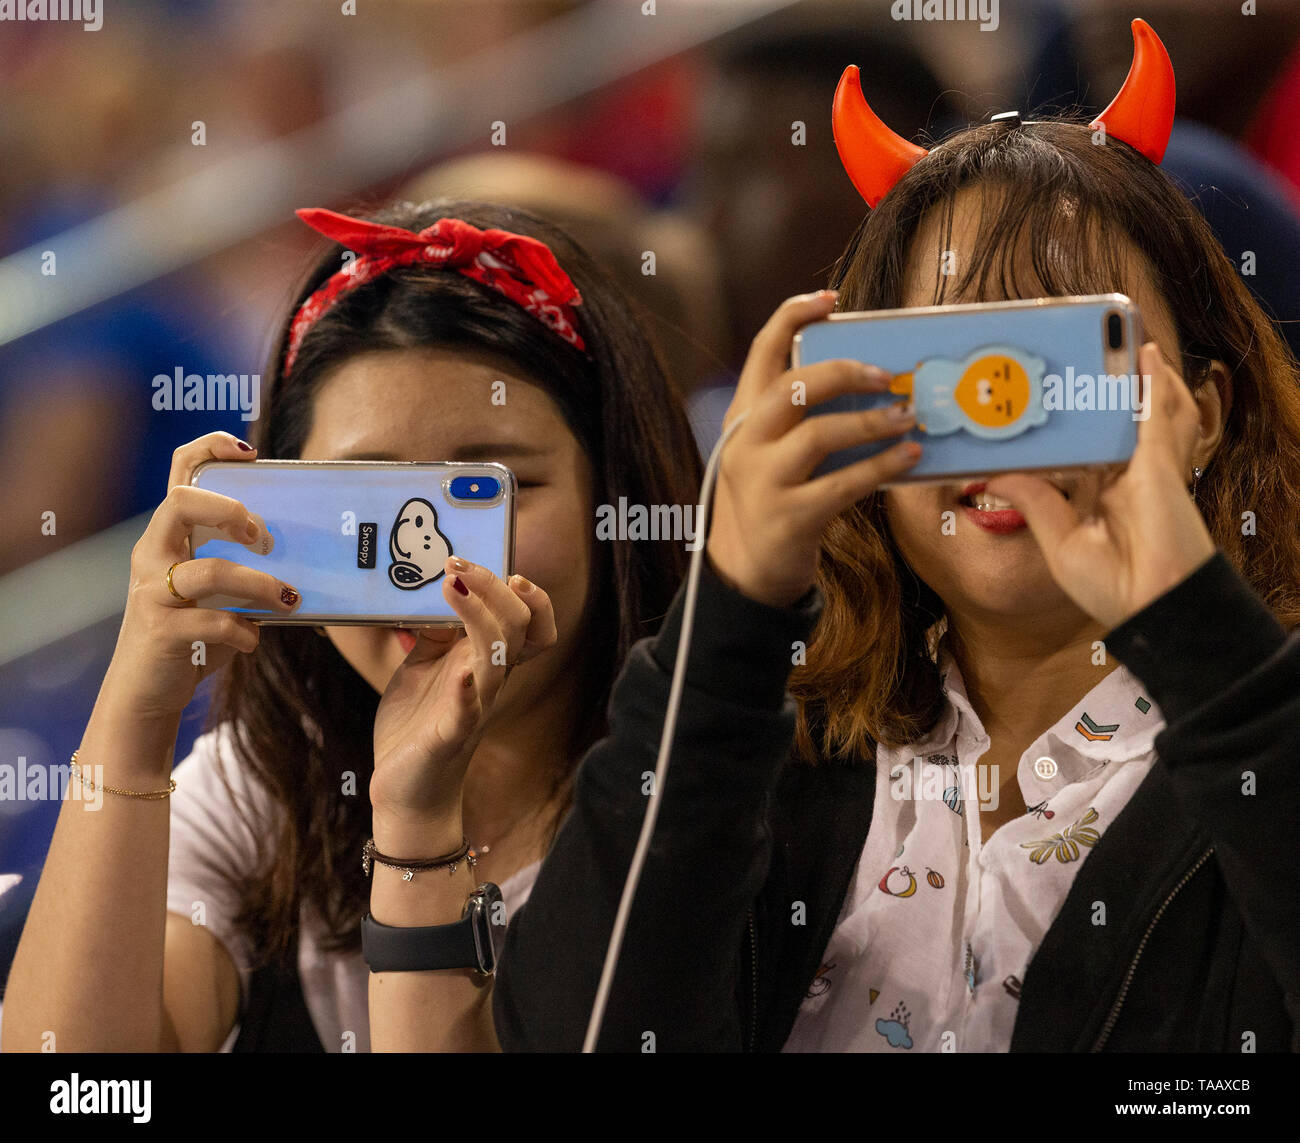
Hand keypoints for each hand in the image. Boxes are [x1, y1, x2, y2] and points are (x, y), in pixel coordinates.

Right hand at [106, 432, 296, 720]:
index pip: (178, 474)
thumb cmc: (190, 634)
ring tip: (287, 599)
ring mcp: (153, 592)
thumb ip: (242, 569)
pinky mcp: (161, 630)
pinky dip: (245, 631)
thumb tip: (307, 559)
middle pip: (180, 503)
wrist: (146, 691)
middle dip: (231, 511)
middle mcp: (153, 555)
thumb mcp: (214, 593)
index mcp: (168, 537)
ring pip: (210, 570)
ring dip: (260, 584)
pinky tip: (253, 639)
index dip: (208, 448)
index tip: (248, 451)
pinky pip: (214, 622)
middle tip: (264, 538)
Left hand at [369, 560, 556, 839]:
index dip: (534, 598)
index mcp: (487, 663)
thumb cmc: (417, 723)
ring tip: (453, 586)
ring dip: (480, 619)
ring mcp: (473, 707)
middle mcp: (489, 682)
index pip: (534, 626)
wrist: (405, 788)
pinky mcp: (449, 736)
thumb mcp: (424, 664)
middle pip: (518, 629)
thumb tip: (439, 587)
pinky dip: (466, 692)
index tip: (508, 571)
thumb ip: (435, 630)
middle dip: (494, 589)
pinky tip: (459, 673)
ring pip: (497, 659)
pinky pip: (467, 713)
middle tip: (459, 563)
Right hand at [707, 291, 921, 606]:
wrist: (746, 574)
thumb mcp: (772, 453)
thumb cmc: (773, 501)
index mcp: (742, 417)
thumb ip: (801, 420)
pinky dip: (882, 467)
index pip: (761, 351)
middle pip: (793, 388)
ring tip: (907, 417)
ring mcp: (764, 482)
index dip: (794, 316)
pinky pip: (843, 484)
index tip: (831, 300)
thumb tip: (873, 384)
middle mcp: (746, 444)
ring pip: (819, 435)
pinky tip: (909, 456)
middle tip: (887, 375)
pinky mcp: (790, 518)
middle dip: (844, 372)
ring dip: (871, 421)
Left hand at [986, 343, 1215, 630]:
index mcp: (1109, 499)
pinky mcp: (1158, 464)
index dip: (1074, 430)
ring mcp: (1148, 469)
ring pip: (1148, 412)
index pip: (1088, 452)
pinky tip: (1146, 355)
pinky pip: (1158, 413)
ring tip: (1121, 349)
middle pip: (1118, 425)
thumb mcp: (1060, 542)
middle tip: (1081, 366)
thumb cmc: (1116, 589)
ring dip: (1138, 379)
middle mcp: (1131, 480)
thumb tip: (995, 476)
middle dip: (1106, 395)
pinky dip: (1153, 381)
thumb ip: (1034, 502)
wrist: (1153, 606)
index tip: (1048, 411)